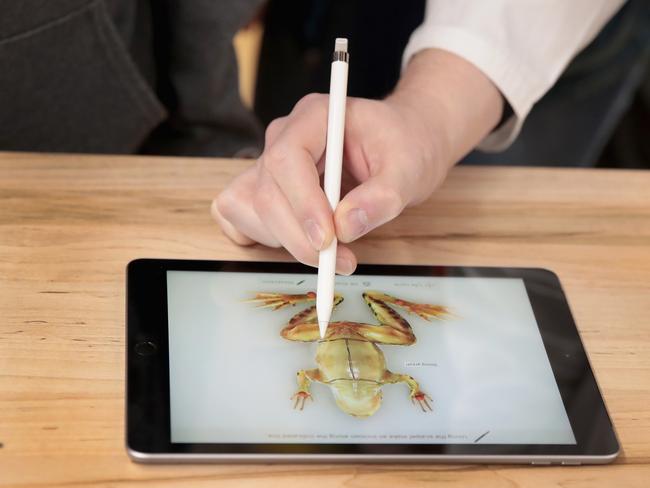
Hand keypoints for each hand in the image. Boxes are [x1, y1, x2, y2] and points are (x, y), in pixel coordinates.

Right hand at [212, 50, 501, 272]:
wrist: (404, 143)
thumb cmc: (407, 147)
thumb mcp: (409, 170)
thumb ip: (382, 196)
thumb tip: (346, 227)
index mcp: (316, 115)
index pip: (287, 157)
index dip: (302, 204)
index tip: (328, 240)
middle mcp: (285, 135)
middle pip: (266, 191)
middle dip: (298, 237)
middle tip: (342, 262)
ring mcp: (269, 161)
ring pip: (250, 207)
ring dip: (286, 241)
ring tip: (335, 252)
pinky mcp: (264, 186)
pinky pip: (240, 215)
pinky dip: (263, 237)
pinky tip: (300, 241)